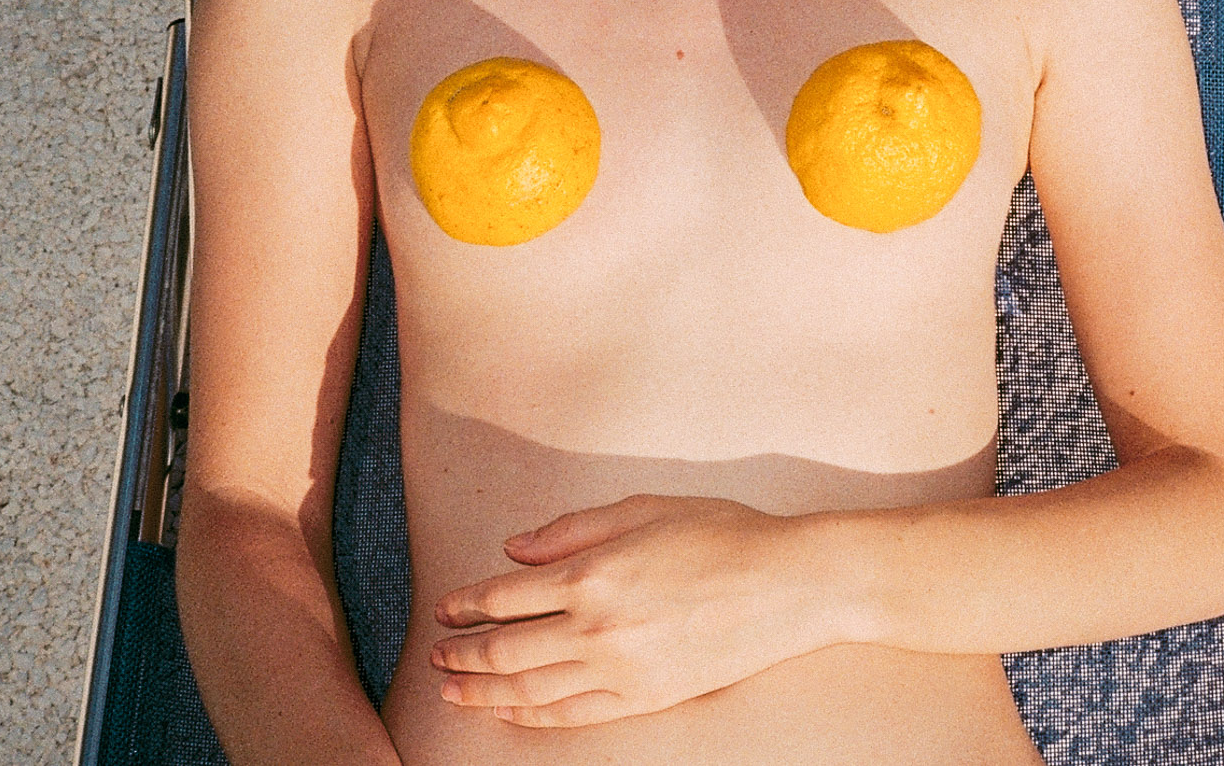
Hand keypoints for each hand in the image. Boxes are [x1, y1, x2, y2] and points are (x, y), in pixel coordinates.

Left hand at [430, 494, 841, 727]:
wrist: (789, 585)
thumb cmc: (720, 534)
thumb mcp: (642, 508)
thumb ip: (571, 529)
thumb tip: (514, 550)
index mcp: (592, 571)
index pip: (503, 595)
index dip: (464, 605)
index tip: (444, 610)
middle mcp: (596, 625)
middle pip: (504, 647)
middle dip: (460, 653)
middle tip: (434, 655)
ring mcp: (619, 669)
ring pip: (528, 688)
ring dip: (481, 691)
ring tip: (452, 691)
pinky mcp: (644, 699)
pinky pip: (571, 714)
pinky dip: (529, 715)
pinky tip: (507, 710)